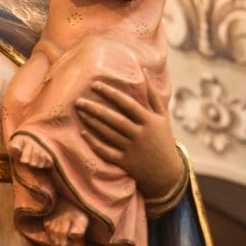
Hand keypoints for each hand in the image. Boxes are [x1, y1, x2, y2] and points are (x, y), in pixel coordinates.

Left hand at [75, 81, 183, 198]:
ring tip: (79, 111)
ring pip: (109, 134)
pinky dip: (94, 143)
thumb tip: (143, 71)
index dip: (111, 94)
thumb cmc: (163, 139)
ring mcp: (133, 150)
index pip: (128, 104)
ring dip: (92, 122)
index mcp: (150, 121)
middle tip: (78, 100)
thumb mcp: (162, 117)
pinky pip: (106, 152)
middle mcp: (141, 135)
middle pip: (115, 119)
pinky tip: (82, 133)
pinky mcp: (125, 163)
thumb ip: (152, 95)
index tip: (95, 85)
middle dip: (95, 108)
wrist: (167, 173)